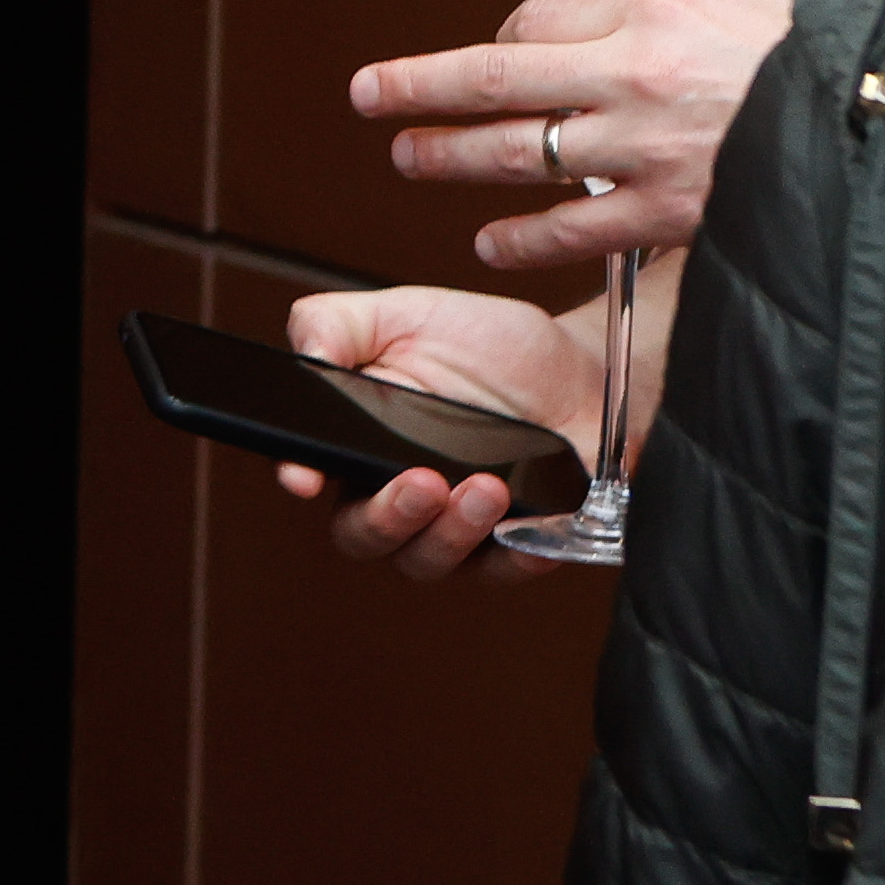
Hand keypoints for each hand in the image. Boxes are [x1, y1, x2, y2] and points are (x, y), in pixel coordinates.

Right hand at [267, 286, 590, 580]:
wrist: (582, 369)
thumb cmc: (490, 345)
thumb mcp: (409, 313)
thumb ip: (338, 322)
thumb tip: (306, 352)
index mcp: (358, 439)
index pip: (311, 469)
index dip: (301, 475)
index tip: (307, 477)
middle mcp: (395, 493)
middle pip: (362, 536)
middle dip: (387, 518)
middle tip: (422, 482)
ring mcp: (451, 527)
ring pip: (425, 561)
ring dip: (450, 534)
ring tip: (487, 488)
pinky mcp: (509, 546)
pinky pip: (501, 571)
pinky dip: (513, 558)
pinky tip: (525, 525)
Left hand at [352, 0, 787, 275]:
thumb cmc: (832, 42)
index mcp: (652, 10)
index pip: (534, 22)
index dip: (505, 39)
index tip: (496, 53)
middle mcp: (630, 76)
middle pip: (492, 80)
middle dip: (417, 87)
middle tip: (369, 94)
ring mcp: (644, 149)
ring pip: (516, 153)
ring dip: (449, 157)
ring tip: (408, 156)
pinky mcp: (668, 213)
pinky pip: (574, 230)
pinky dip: (521, 239)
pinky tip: (487, 242)